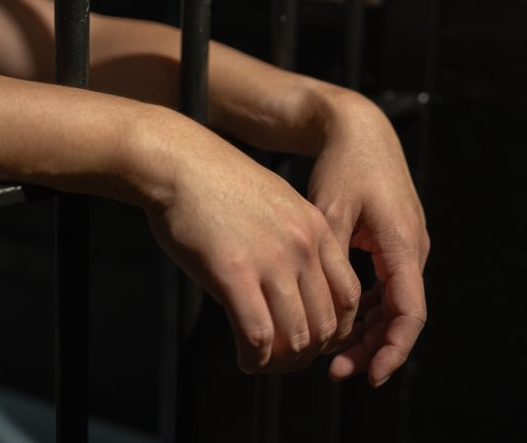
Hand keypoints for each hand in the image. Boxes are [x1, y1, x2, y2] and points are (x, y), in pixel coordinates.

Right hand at [143, 126, 360, 372]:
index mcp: (317, 229)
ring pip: (295, 337)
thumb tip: (294, 294)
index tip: (312, 340)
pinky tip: (244, 359)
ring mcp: (271, 260)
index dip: (334, 330)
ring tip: (262, 363)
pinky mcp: (234, 273)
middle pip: (326, 324)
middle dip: (308, 353)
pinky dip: (254, 358)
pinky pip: (258, 336)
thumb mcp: (276, 206)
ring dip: (280, 363)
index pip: (348, 296)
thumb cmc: (218, 186)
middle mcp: (302, 246)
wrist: (178, 162)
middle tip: (285, 361)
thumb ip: (294, 246)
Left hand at [307, 94, 428, 386]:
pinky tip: (338, 323)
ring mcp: (404, 247)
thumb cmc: (345, 164)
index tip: (371, 376)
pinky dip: (365, 309)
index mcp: (402, 243)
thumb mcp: (330, 212)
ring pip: (392, 304)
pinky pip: (385, 287)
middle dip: (372, 348)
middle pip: (400, 316)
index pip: (409, 312)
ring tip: (332, 356)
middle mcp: (411, 249)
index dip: (392, 350)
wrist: (358, 129)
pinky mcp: (392, 243)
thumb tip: (322, 312)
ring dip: (368, 332)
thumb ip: (331, 261)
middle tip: (335, 371)